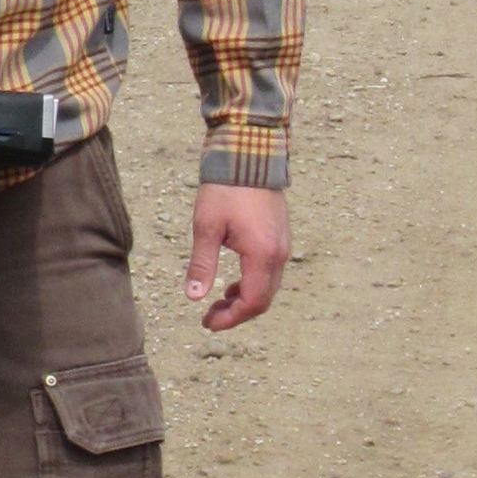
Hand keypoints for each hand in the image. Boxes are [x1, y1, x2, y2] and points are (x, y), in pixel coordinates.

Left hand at [186, 183, 289, 330]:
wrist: (249, 155)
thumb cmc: (225, 189)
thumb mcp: (206, 227)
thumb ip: (202, 264)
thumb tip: (193, 297)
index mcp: (262, 254)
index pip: (252, 302)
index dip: (230, 319)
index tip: (207, 323)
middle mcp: (279, 254)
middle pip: (263, 300)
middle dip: (236, 314)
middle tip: (210, 318)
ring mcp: (283, 246)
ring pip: (268, 287)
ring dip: (244, 299)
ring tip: (218, 302)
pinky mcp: (280, 237)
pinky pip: (270, 272)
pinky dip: (252, 284)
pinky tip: (232, 282)